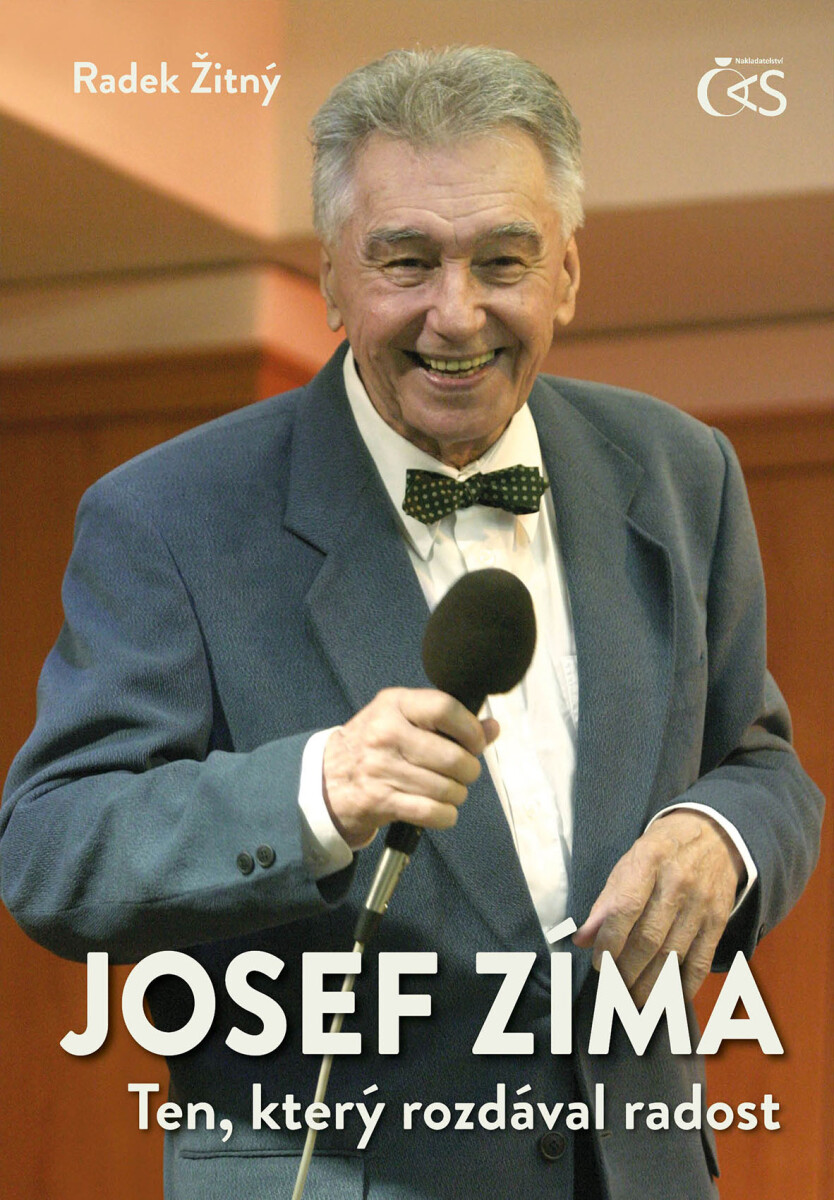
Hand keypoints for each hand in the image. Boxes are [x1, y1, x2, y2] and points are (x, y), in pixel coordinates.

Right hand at [323, 687, 498, 849]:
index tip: (475, 743)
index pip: (445, 709)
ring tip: (448, 790)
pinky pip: (432, 812)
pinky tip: (440, 809)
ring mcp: (381, 768)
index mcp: (394, 704)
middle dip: (469, 770)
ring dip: (456, 794)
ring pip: (447, 788)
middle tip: (463, 772)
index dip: (471, 730)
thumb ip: (449, 721)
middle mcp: (386, 733)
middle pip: (453, 756)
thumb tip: (493, 728)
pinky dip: (445, 815)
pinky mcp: (381, 800)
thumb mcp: (403, 719)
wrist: (327, 780)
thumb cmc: (374, 745)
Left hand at [573, 810, 744, 1004]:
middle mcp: (678, 882)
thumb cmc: (662, 851)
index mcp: (649, 861)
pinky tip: (667, 999)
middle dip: (627, 970)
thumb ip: (607, 901)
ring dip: (650, 985)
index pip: (625, 908)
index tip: (598, 963)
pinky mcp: (719, 920)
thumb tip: (582, 938)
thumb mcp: (630, 862)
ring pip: (673, 956)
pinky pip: (700, 961)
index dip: (609, 941)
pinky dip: (683, 986)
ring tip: (633, 999)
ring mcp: (702, 903)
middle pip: (649, 938)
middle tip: (613, 988)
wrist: (715, 835)